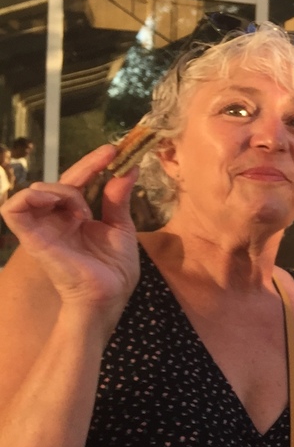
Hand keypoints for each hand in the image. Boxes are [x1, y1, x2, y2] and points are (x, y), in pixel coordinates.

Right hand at [1, 145, 140, 311]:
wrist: (108, 296)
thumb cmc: (114, 269)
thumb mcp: (120, 227)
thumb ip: (117, 199)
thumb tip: (129, 170)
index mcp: (74, 217)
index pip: (76, 183)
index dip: (92, 164)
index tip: (114, 150)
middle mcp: (56, 220)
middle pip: (58, 182)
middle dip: (86, 165)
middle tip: (109, 156)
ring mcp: (43, 229)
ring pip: (35, 190)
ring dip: (61, 188)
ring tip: (82, 206)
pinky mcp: (32, 239)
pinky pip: (12, 210)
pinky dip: (32, 198)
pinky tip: (58, 203)